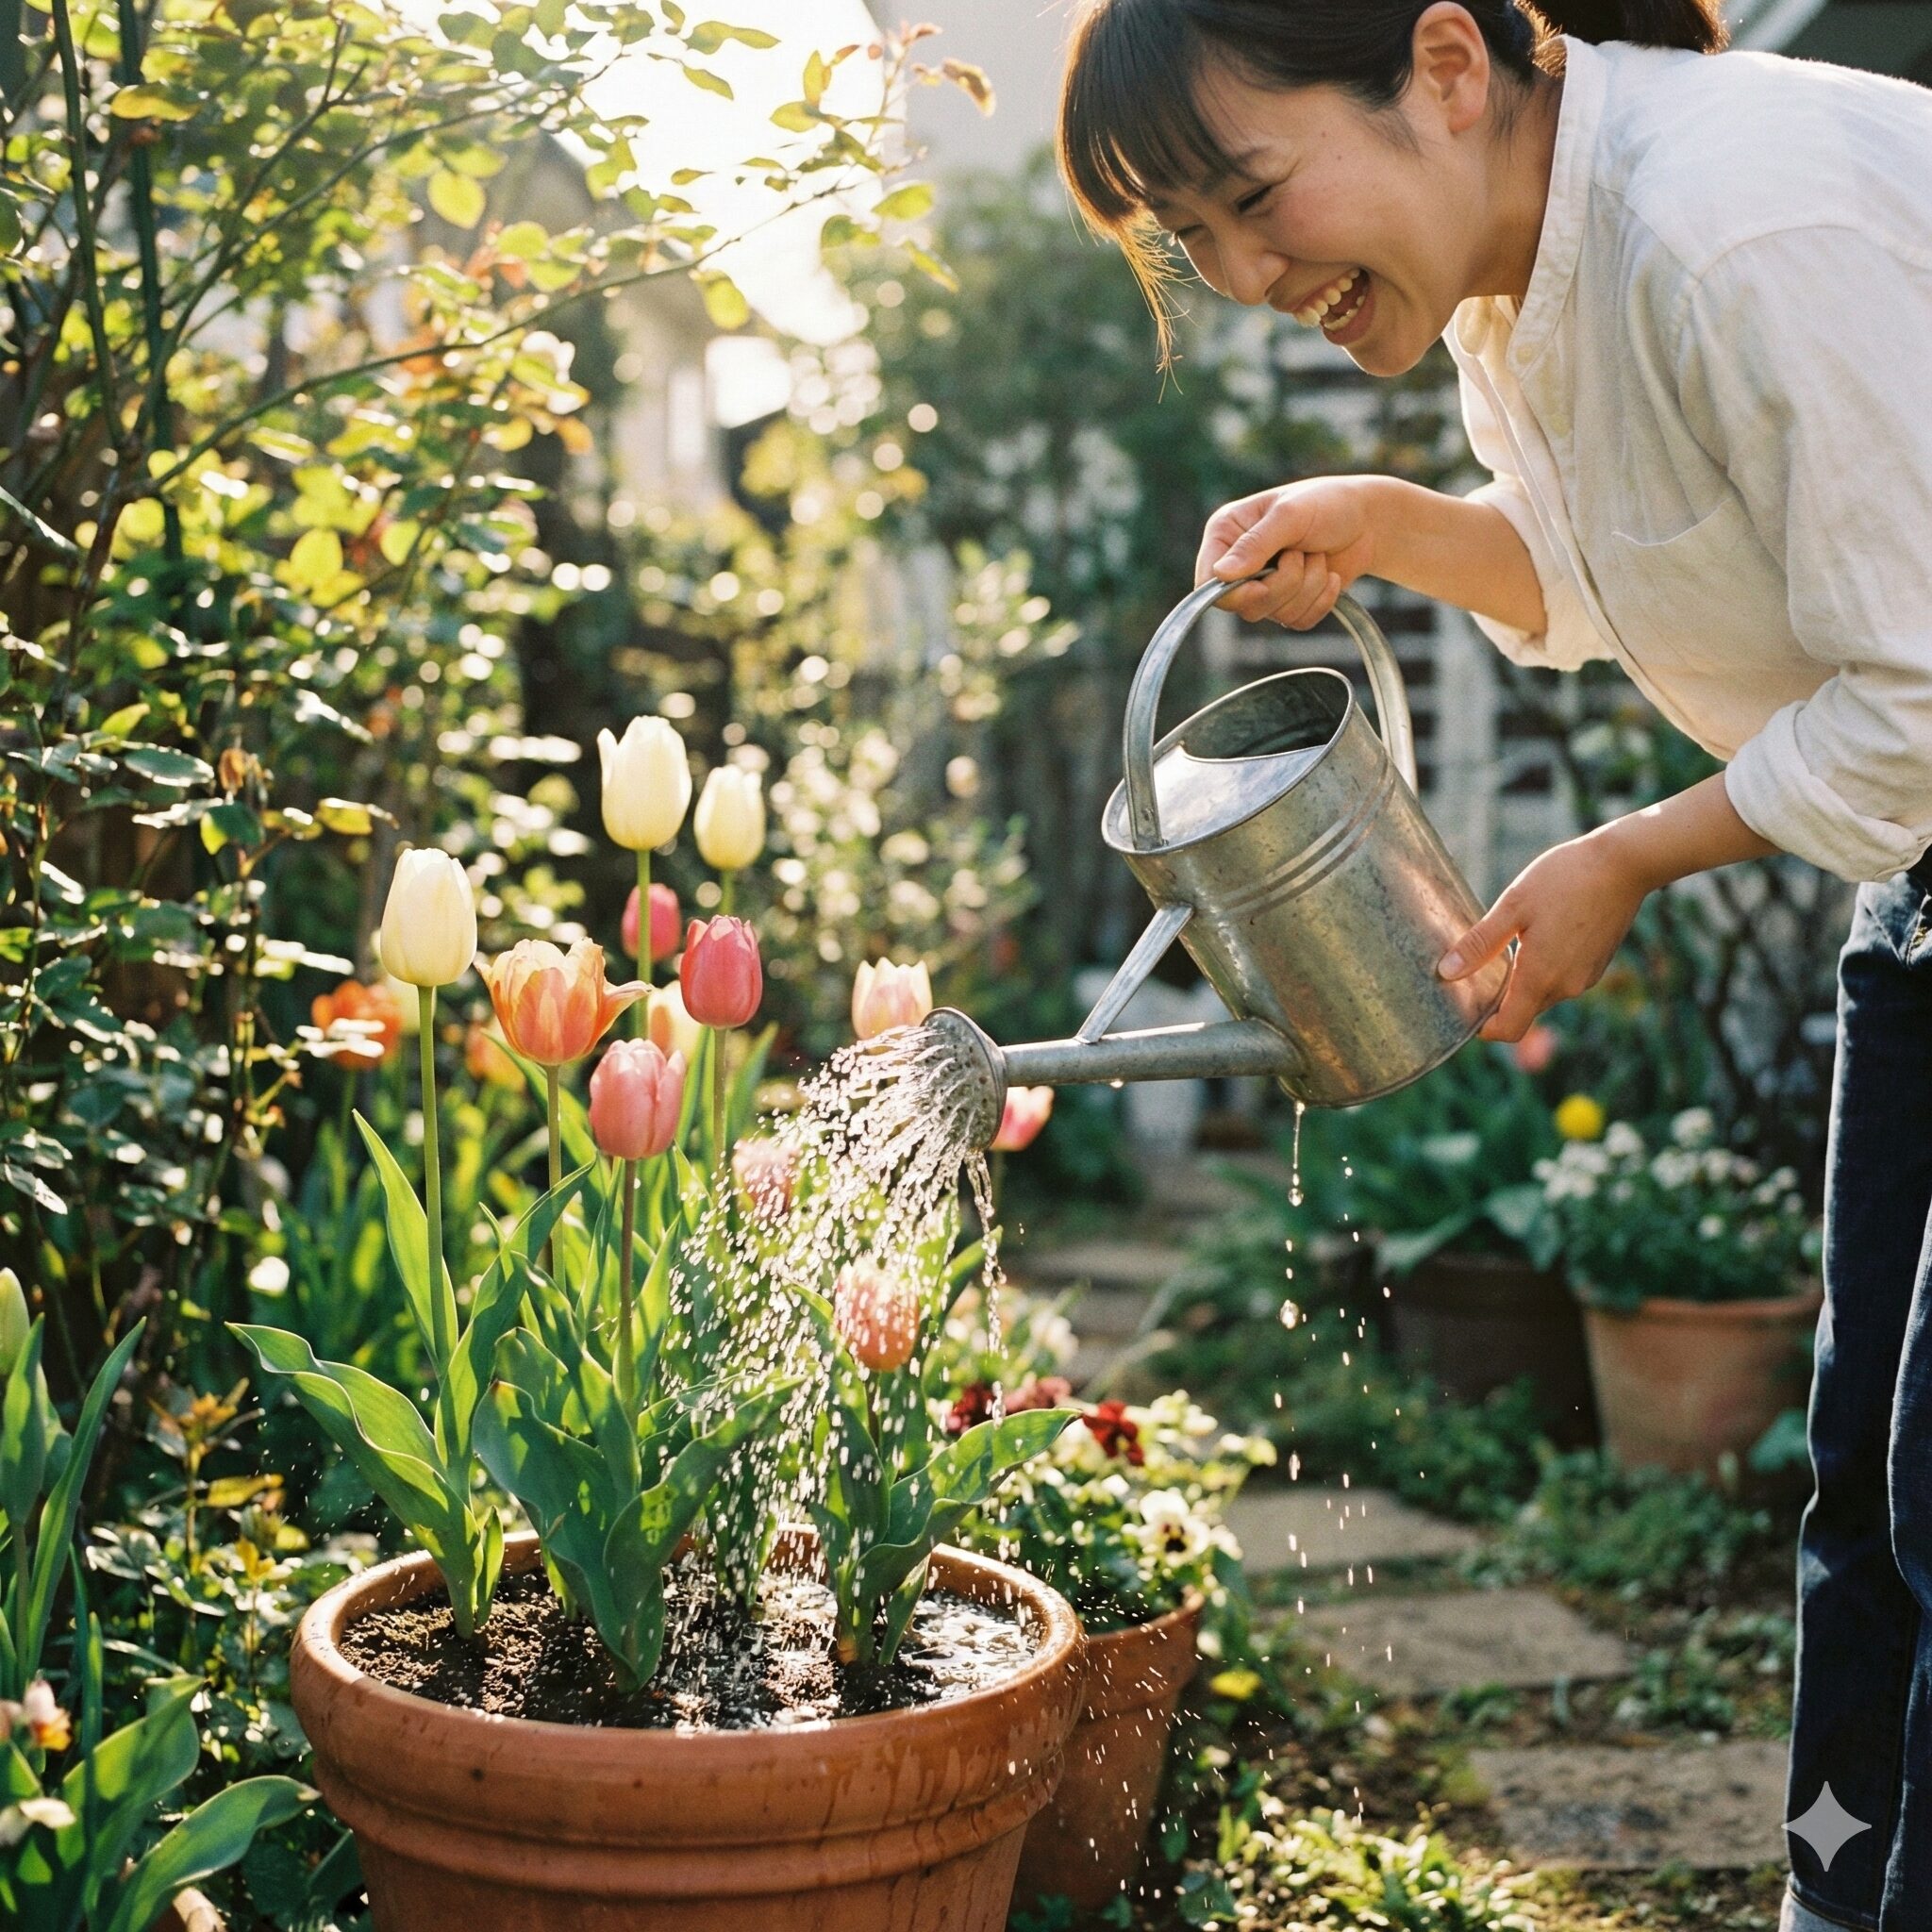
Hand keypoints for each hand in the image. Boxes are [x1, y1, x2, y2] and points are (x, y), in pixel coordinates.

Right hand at [1195, 477, 1385, 628]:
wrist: (1369, 520)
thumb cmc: (1327, 504)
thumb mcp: (1290, 515)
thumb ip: (1256, 544)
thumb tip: (1221, 574)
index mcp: (1226, 534)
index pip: (1208, 580)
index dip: (1232, 591)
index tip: (1260, 584)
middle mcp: (1239, 562)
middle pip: (1243, 604)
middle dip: (1283, 583)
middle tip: (1300, 554)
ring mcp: (1264, 585)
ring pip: (1273, 615)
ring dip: (1307, 587)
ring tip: (1317, 557)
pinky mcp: (1289, 603)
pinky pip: (1297, 622)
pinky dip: (1320, 601)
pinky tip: (1329, 575)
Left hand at [1437, 831, 1652, 1041]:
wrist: (1625, 863)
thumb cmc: (1565, 879)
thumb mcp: (1513, 906)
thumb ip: (1480, 944)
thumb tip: (1447, 972)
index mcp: (1540, 977)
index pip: (1508, 1030)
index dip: (1483, 1027)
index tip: (1465, 1005)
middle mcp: (1566, 987)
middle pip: (1523, 1011)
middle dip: (1499, 998)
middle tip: (1478, 964)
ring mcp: (1585, 978)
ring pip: (1542, 994)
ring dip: (1522, 980)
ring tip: (1510, 942)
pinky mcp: (1596, 966)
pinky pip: (1561, 979)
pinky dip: (1544, 968)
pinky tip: (1539, 934)